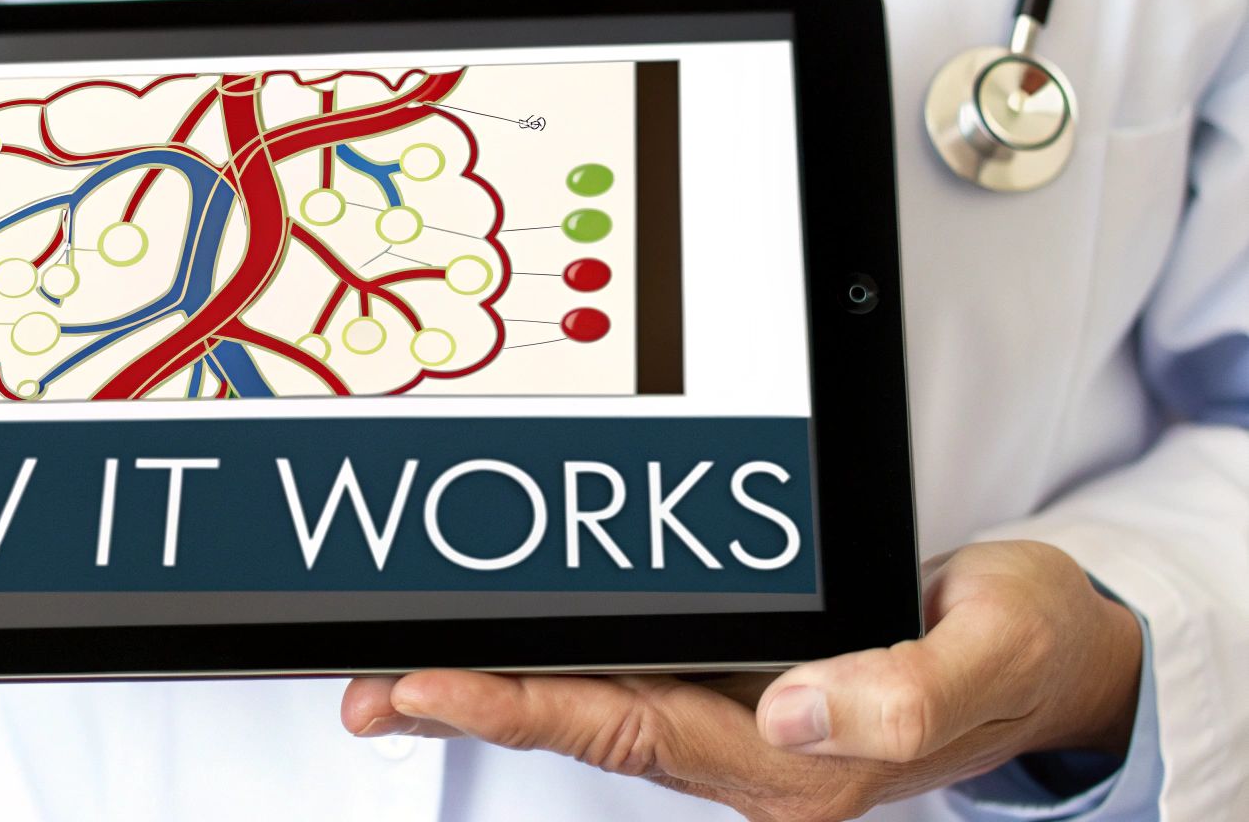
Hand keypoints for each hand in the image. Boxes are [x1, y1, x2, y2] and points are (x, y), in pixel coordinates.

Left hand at [341, 541, 1141, 821]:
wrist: (1044, 657)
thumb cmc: (1020, 649)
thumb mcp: (991, 651)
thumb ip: (905, 694)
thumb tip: (797, 714)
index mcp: (799, 763)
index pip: (630, 729)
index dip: (523, 708)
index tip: (431, 684)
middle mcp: (749, 751)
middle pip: (583, 726)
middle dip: (470, 708)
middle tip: (367, 689)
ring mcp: (737, 721)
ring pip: (590, 705)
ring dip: (492, 692)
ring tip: (390, 681)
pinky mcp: (736, 686)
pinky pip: (626, 676)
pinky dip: (550, 668)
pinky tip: (498, 653)